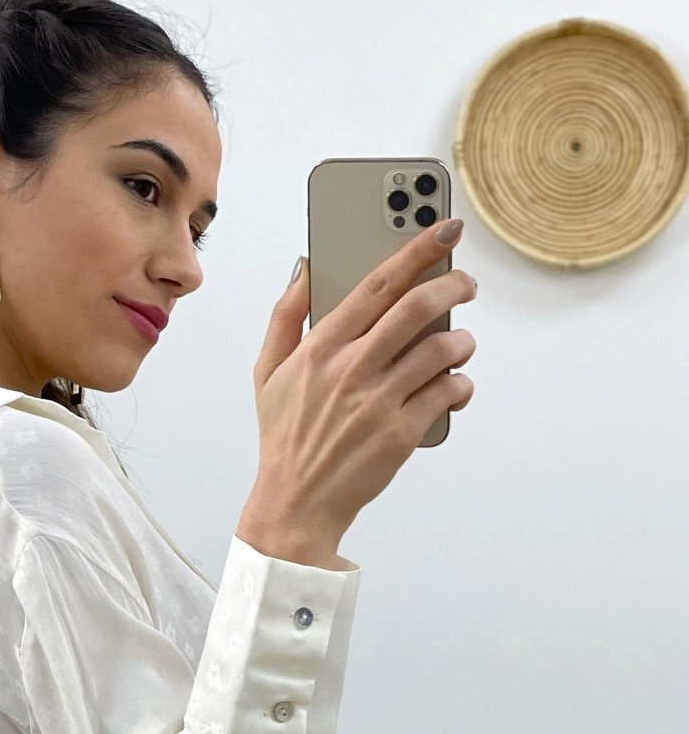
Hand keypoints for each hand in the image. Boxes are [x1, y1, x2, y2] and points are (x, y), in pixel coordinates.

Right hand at [247, 219, 476, 547]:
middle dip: (454, 285)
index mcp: (319, 348)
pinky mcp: (402, 434)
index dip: (417, 248)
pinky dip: (461, 384)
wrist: (296, 504)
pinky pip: (449, 393)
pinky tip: (454, 385)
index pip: (377, 283)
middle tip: (465, 284)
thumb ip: (285, 314)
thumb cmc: (285, 438)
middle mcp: (351, 370)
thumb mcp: (268, 372)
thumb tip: (305, 266)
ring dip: (462, 341)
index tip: (444, 229)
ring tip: (459, 344)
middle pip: (417, 308)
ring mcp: (378, 402)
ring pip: (442, 350)